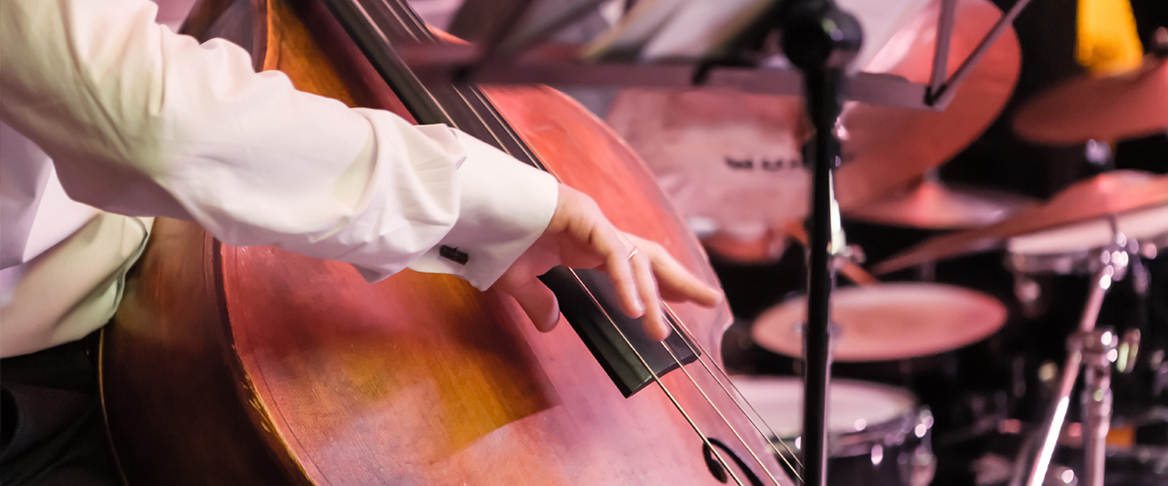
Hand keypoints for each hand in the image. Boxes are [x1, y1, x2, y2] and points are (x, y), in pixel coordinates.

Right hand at [492, 185, 721, 340]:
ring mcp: (593, 221)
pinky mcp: (584, 217)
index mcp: (586, 241)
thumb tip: (551, 323)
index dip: (660, 284)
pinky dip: (626, 282)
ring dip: (651, 296)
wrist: (473, 207)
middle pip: (650, 257)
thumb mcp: (518, 281)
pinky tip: (634, 308)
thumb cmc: (492, 236)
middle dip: (680, 280)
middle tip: (711, 301)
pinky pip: (613, 253)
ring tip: (660, 330)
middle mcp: (597, 229)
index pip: (634, 263)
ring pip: (636, 259)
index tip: (683, 304)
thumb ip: (538, 301)